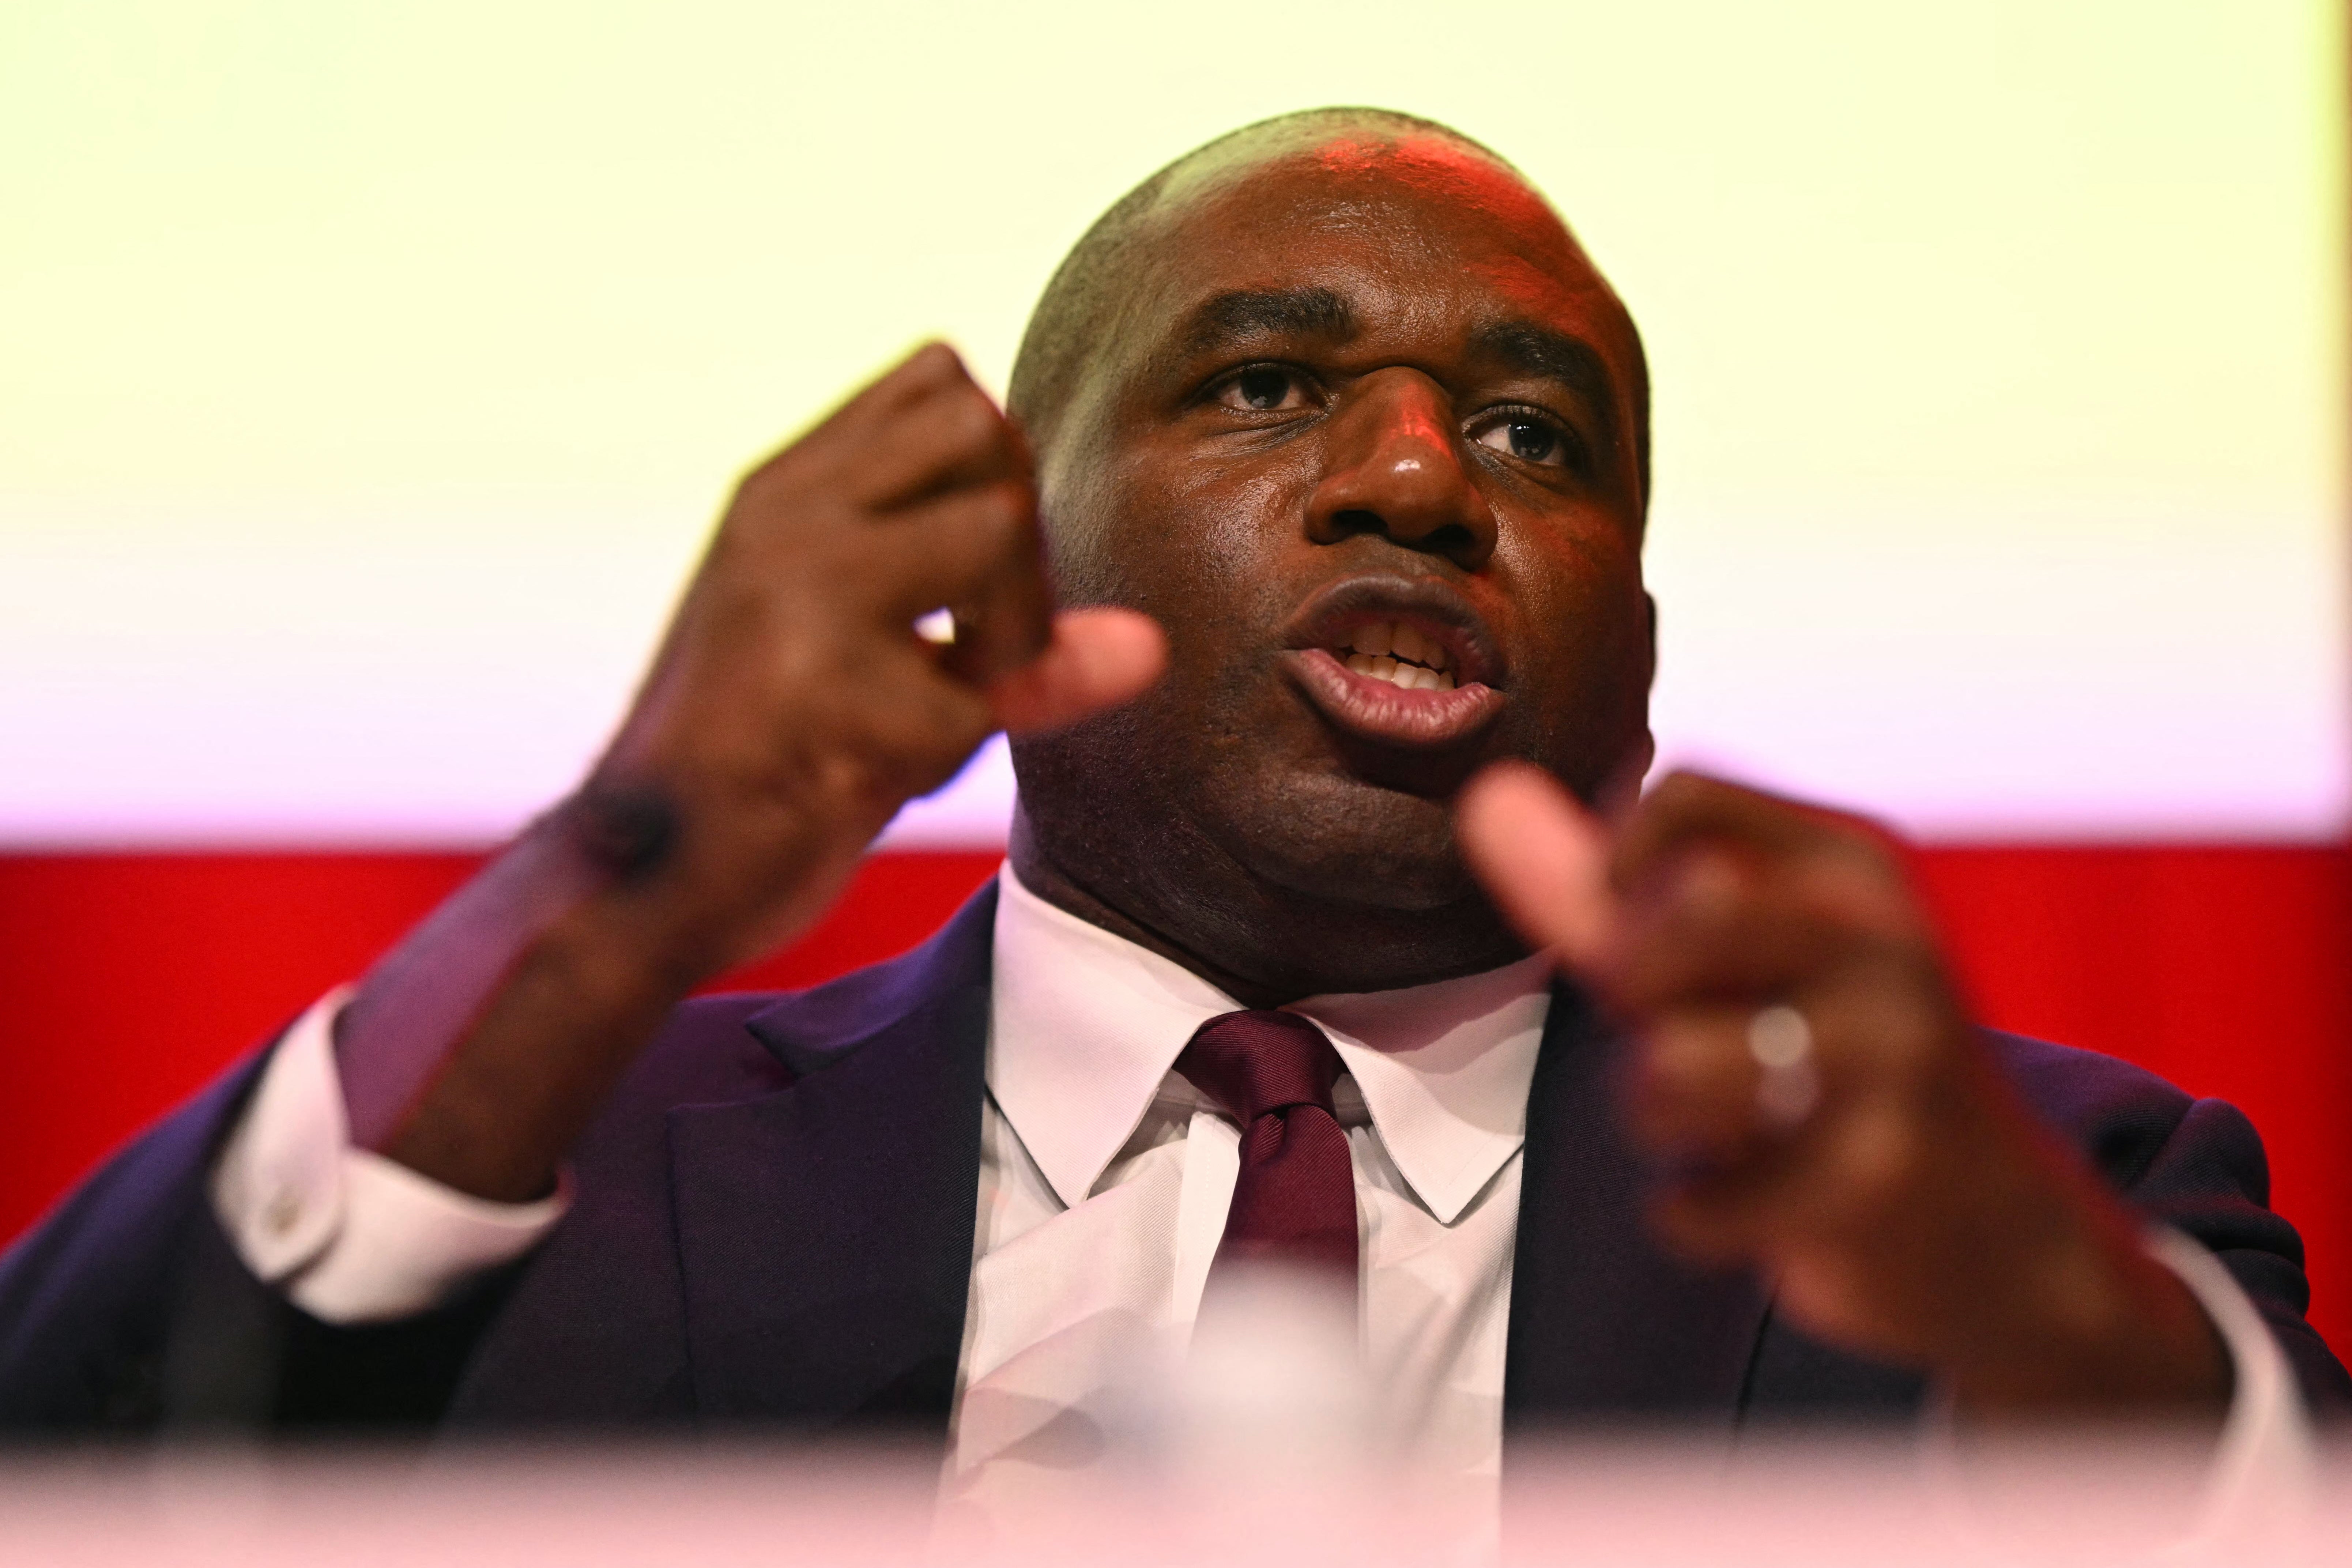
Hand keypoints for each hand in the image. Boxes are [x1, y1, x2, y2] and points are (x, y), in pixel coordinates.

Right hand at [340, 345, 1162, 1198]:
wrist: (632, 886)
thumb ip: (999, 634)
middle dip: (1020, 544)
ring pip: (996, 530)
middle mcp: (785, 518)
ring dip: (1003, 641)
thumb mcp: (880, 671)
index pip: (940, 382)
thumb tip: (1148, 647)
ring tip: (931, 709)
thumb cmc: (762, 770)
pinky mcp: (825, 694)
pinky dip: (945, 758)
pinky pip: (973, 704)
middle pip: (984, 427)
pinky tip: (863, 778)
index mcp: (786, 493)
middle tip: (978, 647)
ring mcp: (797, 596)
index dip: (997, 475)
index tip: (967, 580)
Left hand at [1456, 763, 2226, 1415]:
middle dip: (1636, 991)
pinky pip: (1704, 1193)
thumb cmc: (1827, 1070)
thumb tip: (1485, 796)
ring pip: (1672, 1060)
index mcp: (1849, 866)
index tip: (1640, 933)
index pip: (1684, 795)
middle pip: (1679, 910)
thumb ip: (1594, 888)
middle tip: (1681, 1033)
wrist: (1994, 1235)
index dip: (1621, 869)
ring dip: (1655, 1112)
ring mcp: (1894, 1054)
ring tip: (1714, 1122)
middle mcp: (1884, 940)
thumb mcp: (1721, 964)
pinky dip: (1695, 1213)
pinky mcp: (1881, 1172)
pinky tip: (1740, 1200)